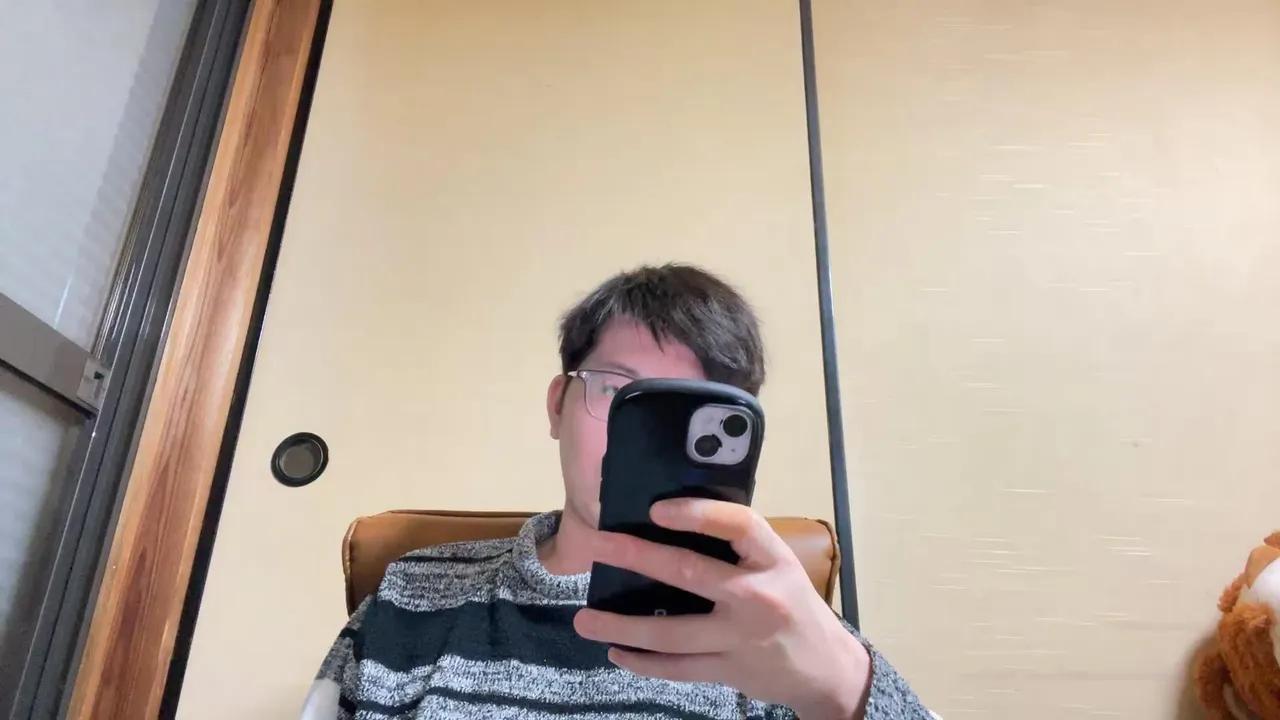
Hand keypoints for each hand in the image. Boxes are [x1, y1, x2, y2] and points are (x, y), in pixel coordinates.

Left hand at [573, 498, 871, 718]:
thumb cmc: (793, 605)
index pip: (738, 525)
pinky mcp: (728, 670)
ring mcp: (741, 637)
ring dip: (621, 626)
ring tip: (585, 619)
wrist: (827, 668)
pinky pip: (676, 668)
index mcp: (772, 559)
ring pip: (670, 633)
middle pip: (688, 573)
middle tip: (597, 545)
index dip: (696, 513)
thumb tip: (673, 522)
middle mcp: (757, 595)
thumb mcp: (778, 565)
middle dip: (636, 556)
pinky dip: (643, 661)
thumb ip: (738, 548)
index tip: (656, 509)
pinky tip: (617, 651)